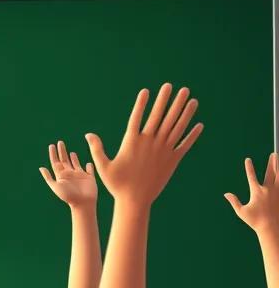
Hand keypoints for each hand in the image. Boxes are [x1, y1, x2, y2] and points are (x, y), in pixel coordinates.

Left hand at [40, 140, 96, 207]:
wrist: (82, 203)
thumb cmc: (68, 195)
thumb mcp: (56, 186)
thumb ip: (49, 177)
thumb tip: (40, 168)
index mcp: (61, 175)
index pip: (56, 162)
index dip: (53, 154)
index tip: (52, 145)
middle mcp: (70, 174)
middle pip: (64, 160)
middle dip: (62, 151)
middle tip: (60, 142)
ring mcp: (79, 175)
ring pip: (76, 164)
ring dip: (74, 158)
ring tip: (71, 152)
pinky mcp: (89, 177)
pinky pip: (89, 169)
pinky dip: (89, 166)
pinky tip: (88, 162)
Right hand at [85, 84, 202, 206]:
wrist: (135, 201)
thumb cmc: (117, 185)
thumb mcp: (103, 166)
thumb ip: (97, 149)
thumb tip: (88, 134)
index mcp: (132, 142)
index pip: (137, 117)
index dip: (142, 104)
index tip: (147, 90)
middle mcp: (150, 143)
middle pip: (160, 116)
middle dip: (166, 100)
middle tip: (172, 86)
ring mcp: (163, 150)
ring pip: (176, 126)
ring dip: (183, 111)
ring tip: (190, 97)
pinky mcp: (173, 160)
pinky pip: (185, 144)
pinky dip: (192, 134)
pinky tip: (199, 124)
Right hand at [225, 153, 278, 235]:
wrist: (271, 227)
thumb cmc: (255, 221)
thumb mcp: (241, 212)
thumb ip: (234, 201)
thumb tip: (226, 194)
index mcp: (257, 192)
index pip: (251, 176)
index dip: (249, 167)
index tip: (247, 159)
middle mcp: (268, 189)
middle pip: (271, 172)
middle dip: (272, 163)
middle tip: (274, 154)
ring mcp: (277, 191)